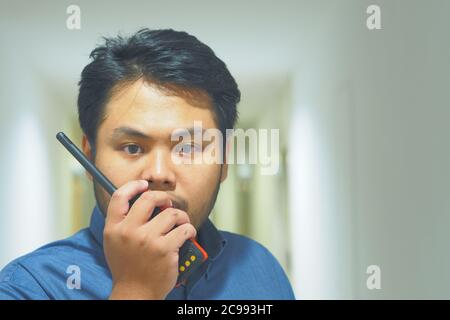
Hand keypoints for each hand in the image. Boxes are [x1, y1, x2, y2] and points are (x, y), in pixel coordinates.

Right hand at [104, 180, 195, 299]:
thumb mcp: (114, 242)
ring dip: (181, 217)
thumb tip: (138, 199)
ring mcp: (147, 240)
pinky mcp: (165, 249)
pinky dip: (189, 230)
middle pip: (149, 199)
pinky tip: (188, 234)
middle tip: (168, 205)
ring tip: (181, 223)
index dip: (133, 186)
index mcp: (114, 228)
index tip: (144, 185)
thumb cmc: (127, 267)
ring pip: (172, 214)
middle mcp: (129, 232)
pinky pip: (184, 229)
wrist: (135, 293)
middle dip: (164, 198)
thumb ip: (122, 222)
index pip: (119, 197)